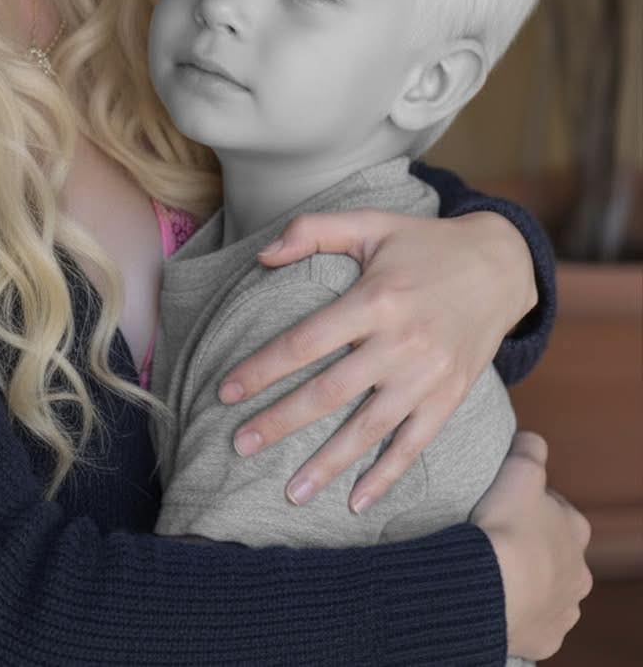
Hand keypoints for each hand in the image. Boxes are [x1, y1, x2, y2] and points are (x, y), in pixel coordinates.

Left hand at [216, 207, 534, 509]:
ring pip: (369, 429)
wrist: (500, 266)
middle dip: (280, 422)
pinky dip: (386, 477)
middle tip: (239, 446)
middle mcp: (401, 343)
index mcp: (375, 300)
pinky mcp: (449, 397)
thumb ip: (313, 230)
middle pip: (329, 393)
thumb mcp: (370, 223)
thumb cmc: (423, 243)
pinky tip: (357, 503)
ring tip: (290, 493)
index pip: (305, 342)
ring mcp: (428, 376)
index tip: (226, 393)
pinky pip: (414, 444)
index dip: (262, 369)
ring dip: (328, 464)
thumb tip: (263, 255)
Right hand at [473, 431, 592, 658]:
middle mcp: (579, 572)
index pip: (559, 511)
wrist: (493, 584)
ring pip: (551, 592)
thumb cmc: (508, 526)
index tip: (509, 504)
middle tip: (501, 539)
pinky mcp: (546, 637)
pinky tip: (499, 601)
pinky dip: (521, 614)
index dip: (533, 504)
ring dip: (531, 583)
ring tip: (497, 572)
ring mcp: (564, 608)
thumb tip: (533, 439)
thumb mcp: (520, 471)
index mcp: (575, 530)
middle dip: (536, 548)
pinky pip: (535, 624)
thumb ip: (530, 449)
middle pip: (558, 554)